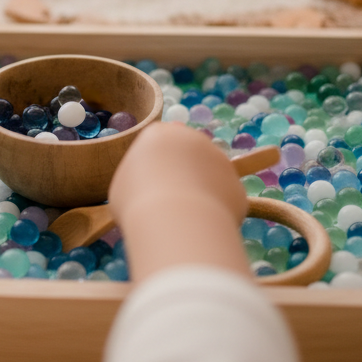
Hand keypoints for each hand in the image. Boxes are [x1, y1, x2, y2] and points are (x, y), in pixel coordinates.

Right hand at [109, 122, 250, 281]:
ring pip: (207, 179)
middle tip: (166, 203)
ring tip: (182, 220)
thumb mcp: (124, 186)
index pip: (159, 143)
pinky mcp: (237, 186)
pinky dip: (213, 214)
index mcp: (160, 133)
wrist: (176, 221)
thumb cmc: (137, 202)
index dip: (154, 166)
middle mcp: (194, 139)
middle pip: (188, 156)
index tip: (148, 186)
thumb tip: (149, 188)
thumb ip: (139, 179)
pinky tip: (200, 228)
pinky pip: (222, 202)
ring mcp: (220, 161)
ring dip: (199, 195)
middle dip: (182, 176)